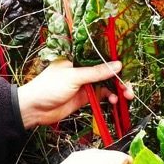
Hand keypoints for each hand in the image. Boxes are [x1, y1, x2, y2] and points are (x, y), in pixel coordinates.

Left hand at [17, 59, 133, 128]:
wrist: (34, 109)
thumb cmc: (48, 87)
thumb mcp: (74, 77)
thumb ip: (96, 72)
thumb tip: (117, 65)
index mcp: (78, 57)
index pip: (101, 55)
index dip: (116, 59)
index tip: (129, 65)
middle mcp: (83, 69)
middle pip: (107, 71)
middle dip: (120, 78)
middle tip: (129, 87)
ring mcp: (84, 83)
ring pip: (107, 84)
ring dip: (118, 89)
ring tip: (126, 96)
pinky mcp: (85, 97)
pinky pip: (102, 96)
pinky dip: (110, 98)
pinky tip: (113, 101)